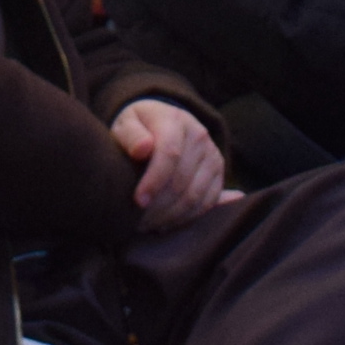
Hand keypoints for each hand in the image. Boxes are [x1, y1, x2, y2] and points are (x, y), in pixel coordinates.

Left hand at [109, 99, 227, 230]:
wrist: (162, 124)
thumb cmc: (137, 129)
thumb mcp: (126, 124)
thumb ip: (130, 135)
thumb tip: (142, 149)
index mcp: (175, 120)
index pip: (170, 153)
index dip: (154, 181)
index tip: (138, 201)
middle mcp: (199, 135)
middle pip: (182, 180)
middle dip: (158, 205)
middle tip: (136, 221)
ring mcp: (212, 154)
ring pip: (195, 195)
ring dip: (170, 215)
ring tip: (147, 224)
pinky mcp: (219, 172)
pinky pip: (207, 203)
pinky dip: (186, 218)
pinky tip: (164, 222)